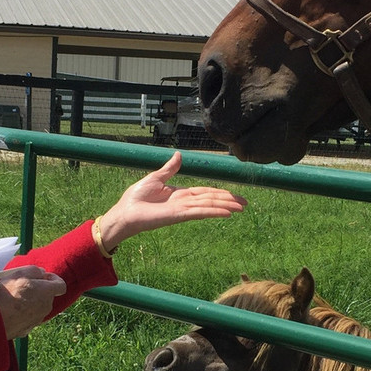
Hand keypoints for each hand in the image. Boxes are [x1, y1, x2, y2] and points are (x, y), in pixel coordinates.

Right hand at [0, 266, 66, 339]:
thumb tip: (42, 273)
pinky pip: (27, 319)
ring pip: (37, 308)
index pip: (61, 285)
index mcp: (47, 292)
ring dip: (30, 302)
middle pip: (47, 296)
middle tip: (22, 286)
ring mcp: (37, 320)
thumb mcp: (20, 273)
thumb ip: (35, 270)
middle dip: (38, 290)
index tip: (43, 276)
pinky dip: (22, 314)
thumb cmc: (7, 294)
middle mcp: (46, 307)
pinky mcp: (26, 330)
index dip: (53, 279)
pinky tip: (9, 312)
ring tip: (13, 299)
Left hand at [96, 151, 246, 250]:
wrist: (124, 212)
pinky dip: (213, 212)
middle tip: (245, 204)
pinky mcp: (178, 215)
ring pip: (208, 206)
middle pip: (211, 199)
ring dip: (225, 206)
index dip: (220, 193)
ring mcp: (182, 210)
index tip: (234, 196)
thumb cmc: (135, 198)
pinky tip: (226, 213)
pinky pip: (198, 212)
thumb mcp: (155, 178)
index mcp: (180, 194)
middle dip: (228, 201)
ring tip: (241, 208)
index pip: (205, 193)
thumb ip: (169, 169)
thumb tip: (179, 155)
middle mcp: (184, 202)